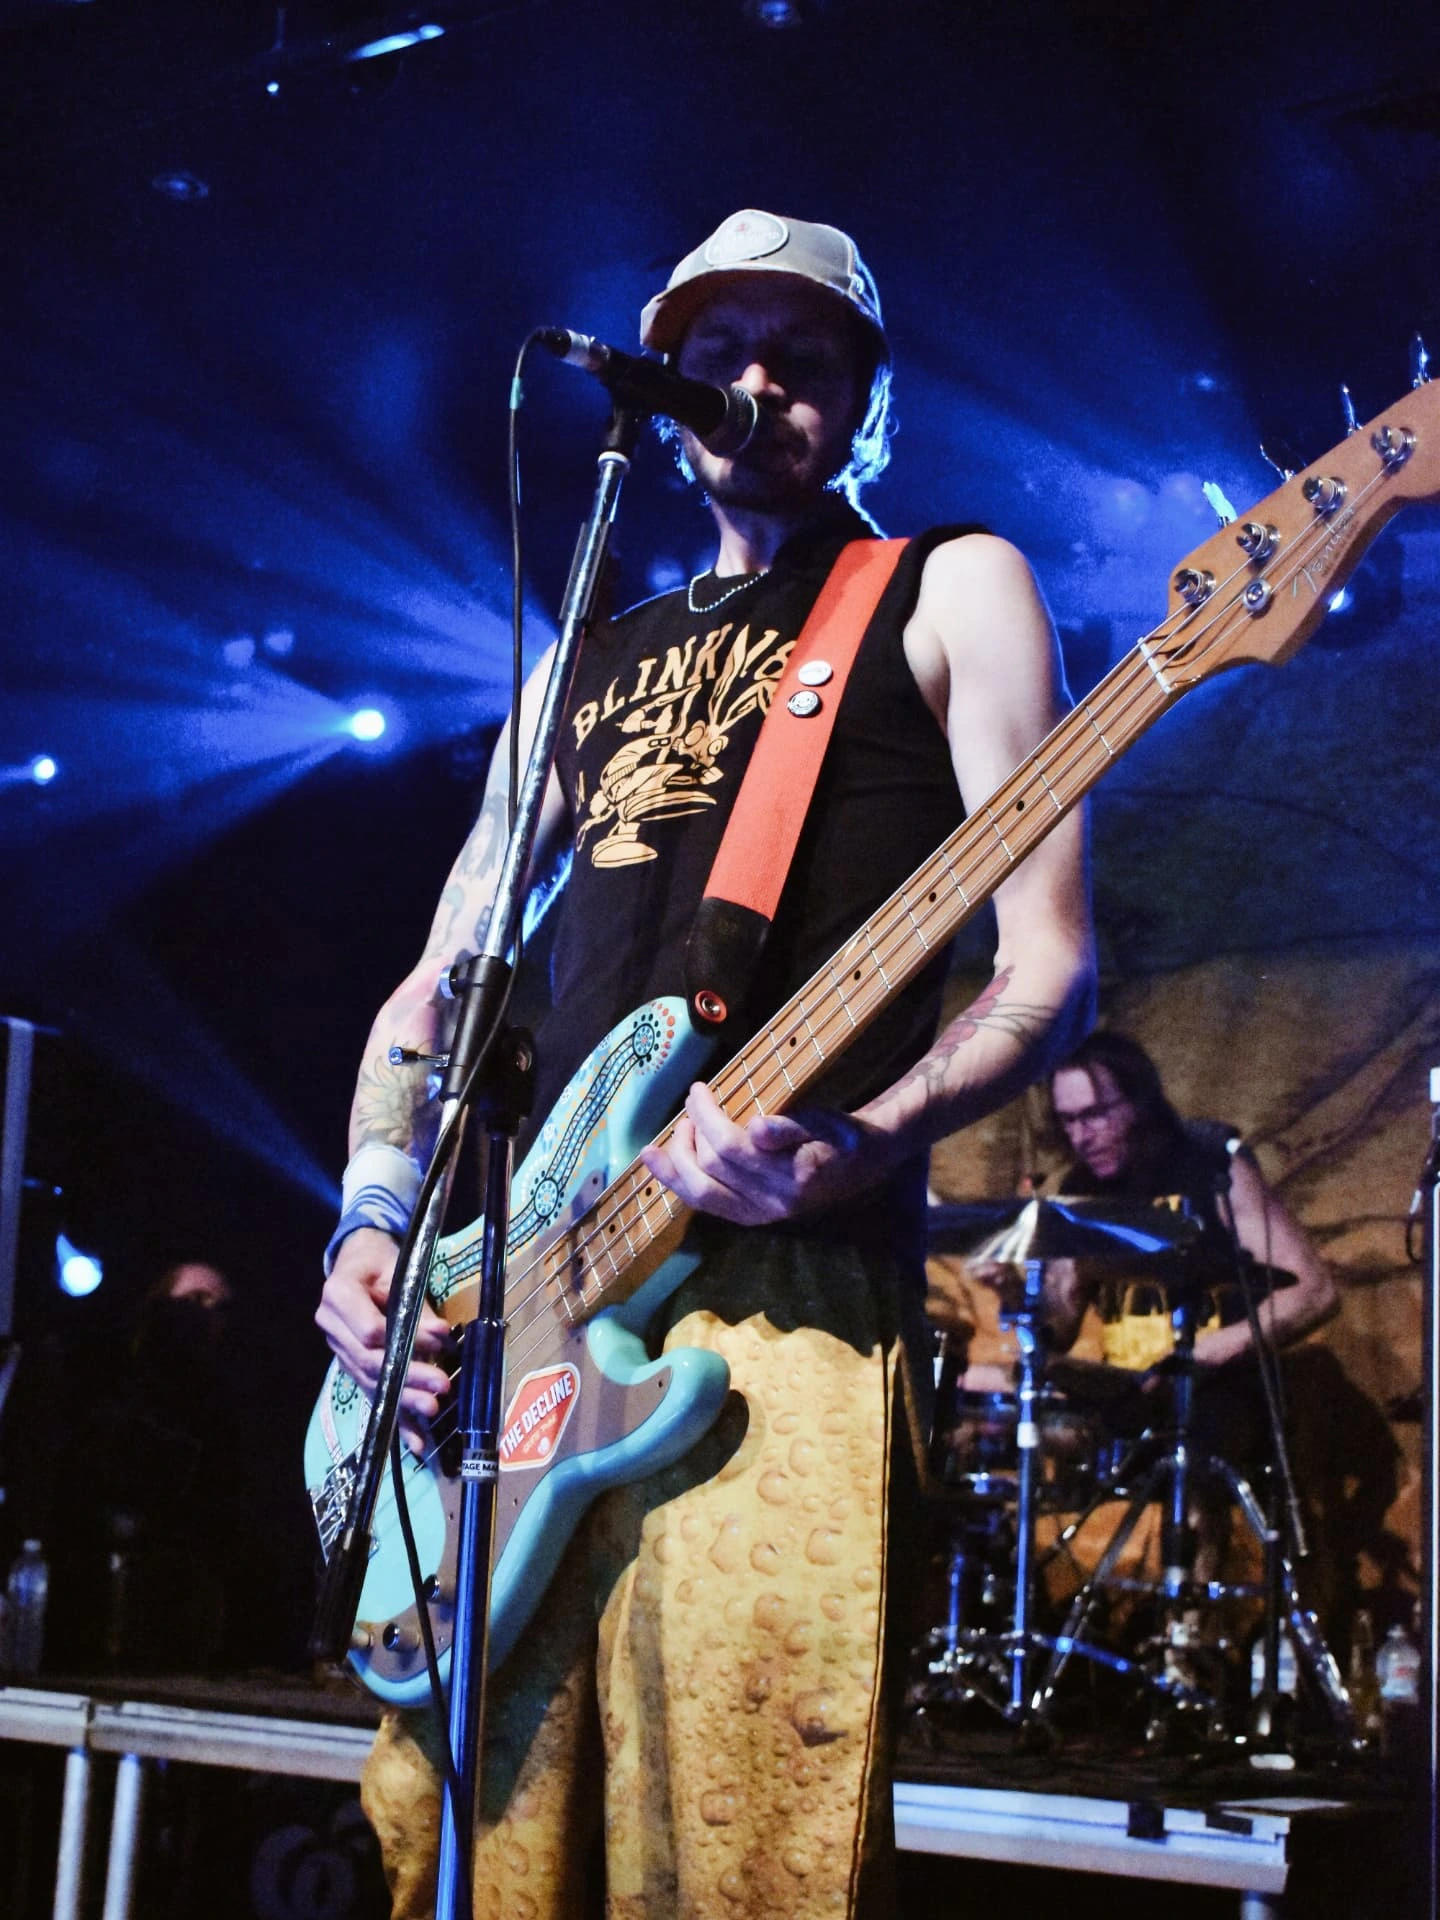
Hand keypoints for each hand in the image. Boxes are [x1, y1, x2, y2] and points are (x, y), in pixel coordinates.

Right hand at [315, 1227, 454, 1451]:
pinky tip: (415, 1441)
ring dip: (403, 1402)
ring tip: (431, 1413)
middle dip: (408, 1377)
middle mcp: (332, 1327)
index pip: (369, 1330)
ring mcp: (339, 1350)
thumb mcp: (400, 1269)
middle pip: (370, 1360)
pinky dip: (396, 1418)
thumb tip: (441, 1334)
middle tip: (441, 1387)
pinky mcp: (351, 1366)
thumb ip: (417, 1305)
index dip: (404, 1340)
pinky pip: (373, 1393)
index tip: (440, 1340)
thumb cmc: (380, 1259)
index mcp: (338, 1295)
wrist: (357, 1259)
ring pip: (371, 1382)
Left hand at [640, 1081, 883, 1225]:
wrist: (867, 1164)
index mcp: (791, 1175)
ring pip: (702, 1196)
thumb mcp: (827, 1122)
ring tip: (669, 1137)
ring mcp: (763, 1215)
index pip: (730, 1146)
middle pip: (710, 1171)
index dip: (706, 1115)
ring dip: (674, 1166)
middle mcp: (774, 1203)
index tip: (697, 1088)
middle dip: (687, 1138)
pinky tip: (664, 1166)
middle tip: (687, 1110)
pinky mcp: (755, 1218)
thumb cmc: (843, 1134)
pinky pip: (709, 1205)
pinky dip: (681, 1185)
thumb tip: (755, 1128)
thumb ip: (790, 1126)